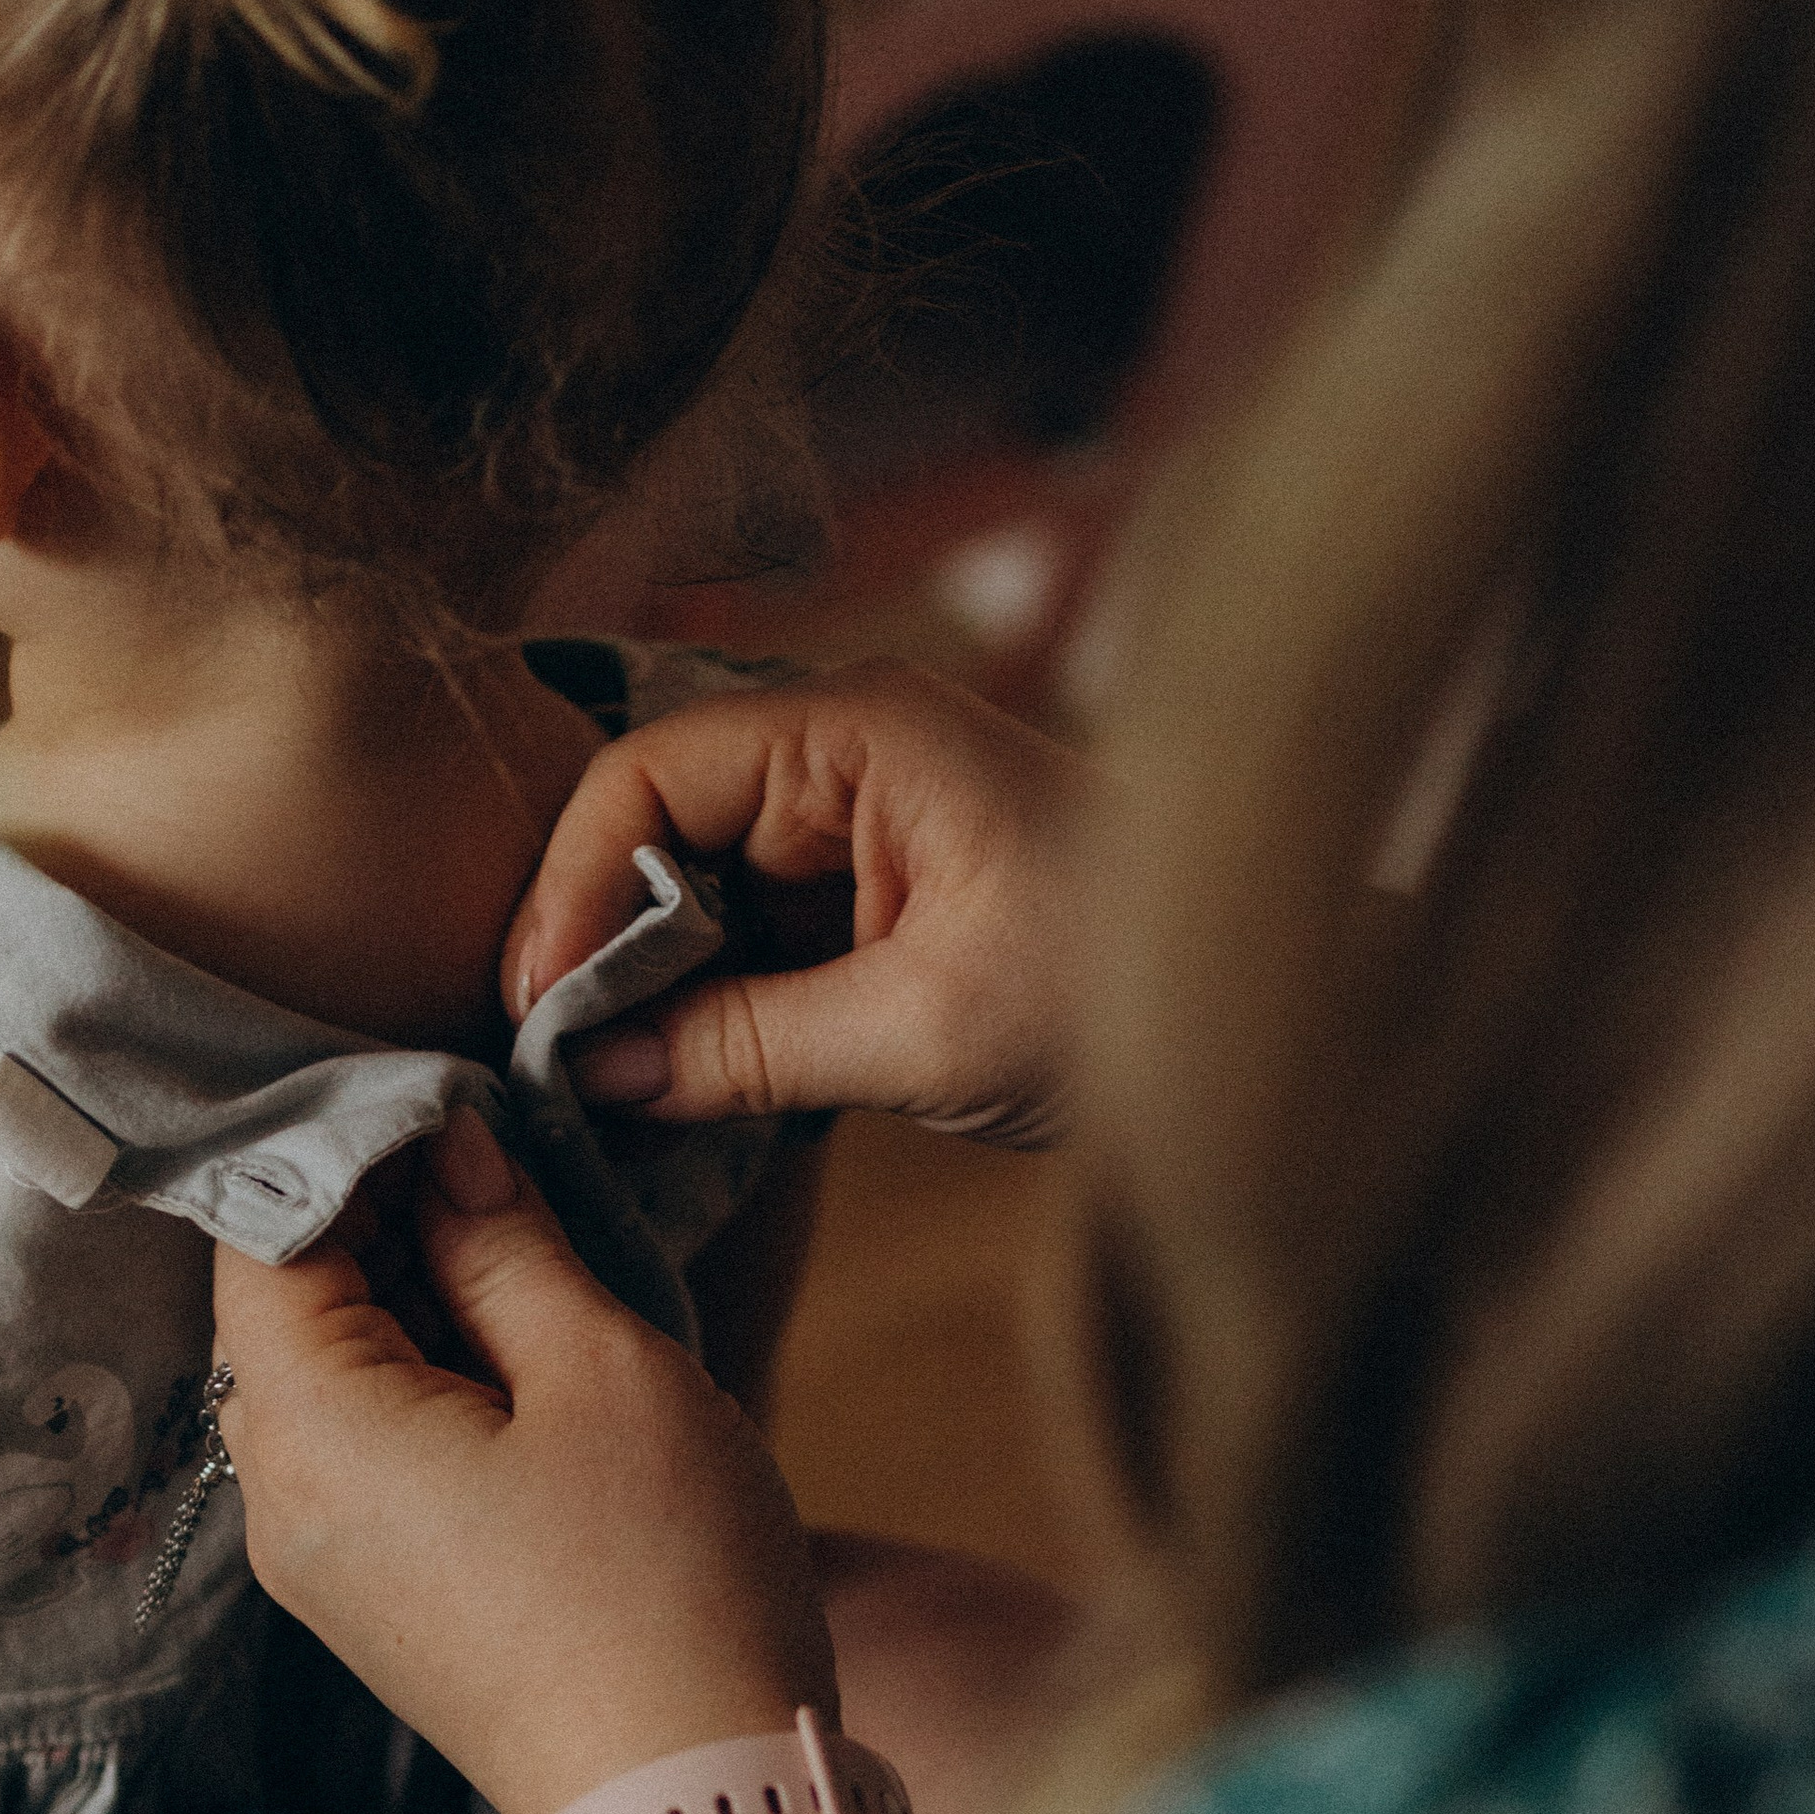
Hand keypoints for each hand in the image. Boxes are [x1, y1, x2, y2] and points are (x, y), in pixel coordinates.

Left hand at [213, 1108, 837, 1813]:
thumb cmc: (662, 1580)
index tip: (451, 1093)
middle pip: (283, 1301)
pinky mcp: (374, 1598)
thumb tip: (444, 1145)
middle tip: (500, 1153)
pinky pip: (363, 1444)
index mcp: (307, 1426)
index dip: (349, 1140)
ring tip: (526, 1246)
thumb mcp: (600, 1370)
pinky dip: (425, 1373)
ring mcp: (318, 1560)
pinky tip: (523, 1351)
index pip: (265, 1229)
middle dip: (380, 1212)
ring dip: (411, 1292)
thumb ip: (502, 1241)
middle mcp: (276, 1498)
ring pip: (327, 1371)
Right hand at [502, 660, 1086, 1145]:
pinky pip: (753, 932)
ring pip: (697, 886)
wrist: (1273, 1024)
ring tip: (605, 1084)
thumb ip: (744, 1045)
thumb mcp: (921, 1031)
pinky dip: (712, 1001)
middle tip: (557, 1061)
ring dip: (653, 980)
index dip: (575, 888)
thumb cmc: (1122, 995)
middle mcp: (847, 749)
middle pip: (659, 824)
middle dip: (604, 938)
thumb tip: (592, 1075)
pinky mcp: (876, 890)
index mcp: (861, 730)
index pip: (652, 776)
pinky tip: (678, 1078)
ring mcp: (861, 817)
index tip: (541, 1006)